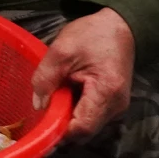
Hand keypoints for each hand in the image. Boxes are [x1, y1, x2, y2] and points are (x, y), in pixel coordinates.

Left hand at [30, 7, 136, 142]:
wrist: (120, 26)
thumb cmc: (93, 35)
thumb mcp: (61, 51)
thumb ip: (45, 78)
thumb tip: (38, 106)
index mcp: (107, 93)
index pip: (82, 127)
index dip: (59, 131)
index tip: (40, 124)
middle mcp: (116, 107)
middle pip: (85, 130)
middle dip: (62, 124)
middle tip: (44, 108)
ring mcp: (117, 108)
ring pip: (87, 125)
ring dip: (68, 117)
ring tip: (56, 97)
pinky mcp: (113, 105)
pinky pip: (91, 116)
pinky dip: (76, 110)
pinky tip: (67, 95)